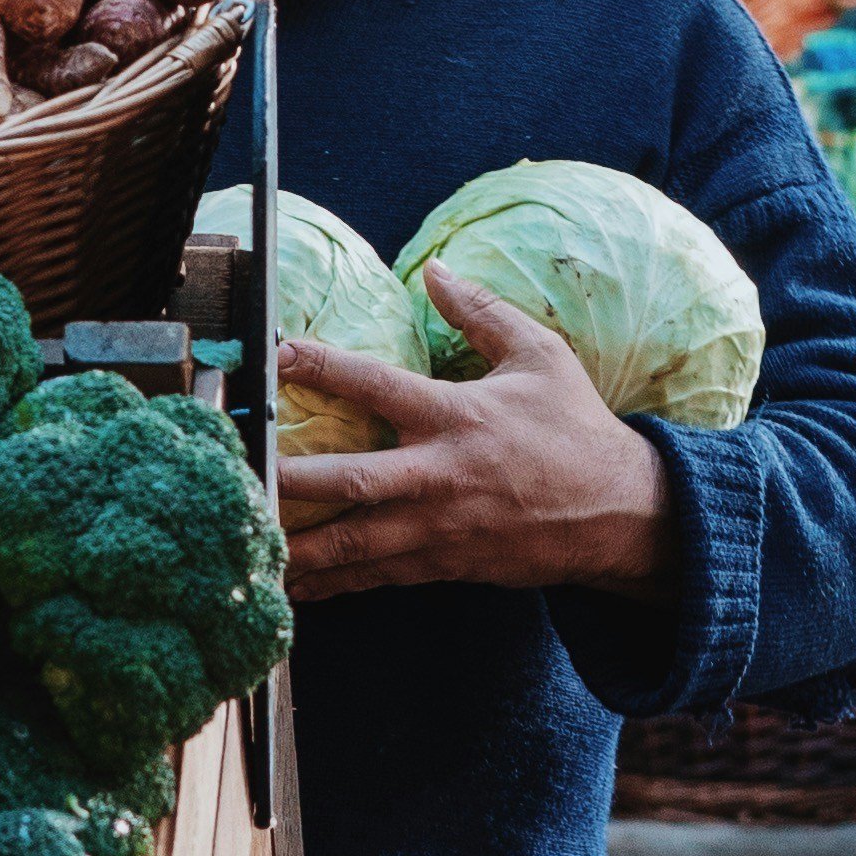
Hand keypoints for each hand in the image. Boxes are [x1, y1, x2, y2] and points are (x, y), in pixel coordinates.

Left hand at [273, 263, 677, 603]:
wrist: (620, 514)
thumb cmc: (575, 430)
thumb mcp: (540, 356)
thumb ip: (482, 312)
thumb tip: (434, 269)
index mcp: (457, 415)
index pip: (377, 383)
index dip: (323, 365)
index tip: (276, 354)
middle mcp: (440, 474)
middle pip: (349, 479)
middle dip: (287, 481)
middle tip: (235, 476)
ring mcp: (438, 527)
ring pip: (354, 542)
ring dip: (295, 547)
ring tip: (241, 545)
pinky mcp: (443, 565)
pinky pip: (375, 576)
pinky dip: (330, 583)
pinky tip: (289, 586)